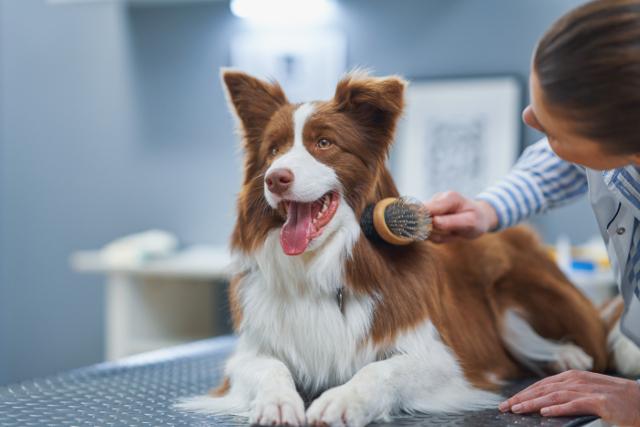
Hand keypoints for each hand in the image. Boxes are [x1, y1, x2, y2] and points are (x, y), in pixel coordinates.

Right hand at [423, 191, 497, 242]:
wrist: (479, 217)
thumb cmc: (476, 219)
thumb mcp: (470, 222)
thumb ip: (452, 222)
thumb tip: (434, 221)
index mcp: (449, 198)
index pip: (426, 208)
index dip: (421, 220)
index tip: (427, 231)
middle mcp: (437, 199)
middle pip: (420, 218)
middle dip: (432, 231)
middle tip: (450, 234)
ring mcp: (432, 206)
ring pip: (423, 227)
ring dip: (436, 235)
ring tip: (452, 233)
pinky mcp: (429, 215)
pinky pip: (427, 231)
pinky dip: (436, 236)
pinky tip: (448, 233)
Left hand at [499, 370, 639, 425]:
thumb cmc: (616, 401)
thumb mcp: (587, 395)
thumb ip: (568, 396)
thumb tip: (543, 406)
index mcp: (572, 378)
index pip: (541, 386)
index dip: (523, 394)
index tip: (507, 403)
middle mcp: (577, 380)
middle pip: (543, 389)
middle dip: (522, 398)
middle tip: (505, 407)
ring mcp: (589, 390)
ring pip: (555, 396)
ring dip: (534, 403)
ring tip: (518, 409)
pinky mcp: (601, 401)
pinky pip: (575, 404)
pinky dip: (559, 408)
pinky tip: (545, 413)